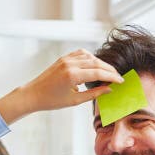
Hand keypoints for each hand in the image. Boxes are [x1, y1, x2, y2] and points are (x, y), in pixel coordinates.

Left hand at [0, 49, 122, 122]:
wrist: (33, 94)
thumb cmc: (52, 100)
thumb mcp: (75, 100)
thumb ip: (94, 94)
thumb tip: (109, 89)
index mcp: (72, 76)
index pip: (98, 73)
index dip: (112, 77)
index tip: (121, 81)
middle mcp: (70, 64)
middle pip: (97, 63)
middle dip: (109, 70)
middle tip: (118, 77)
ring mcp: (66, 59)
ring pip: (90, 56)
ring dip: (101, 63)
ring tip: (108, 73)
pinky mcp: (64, 58)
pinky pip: (81, 54)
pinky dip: (91, 58)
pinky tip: (96, 65)